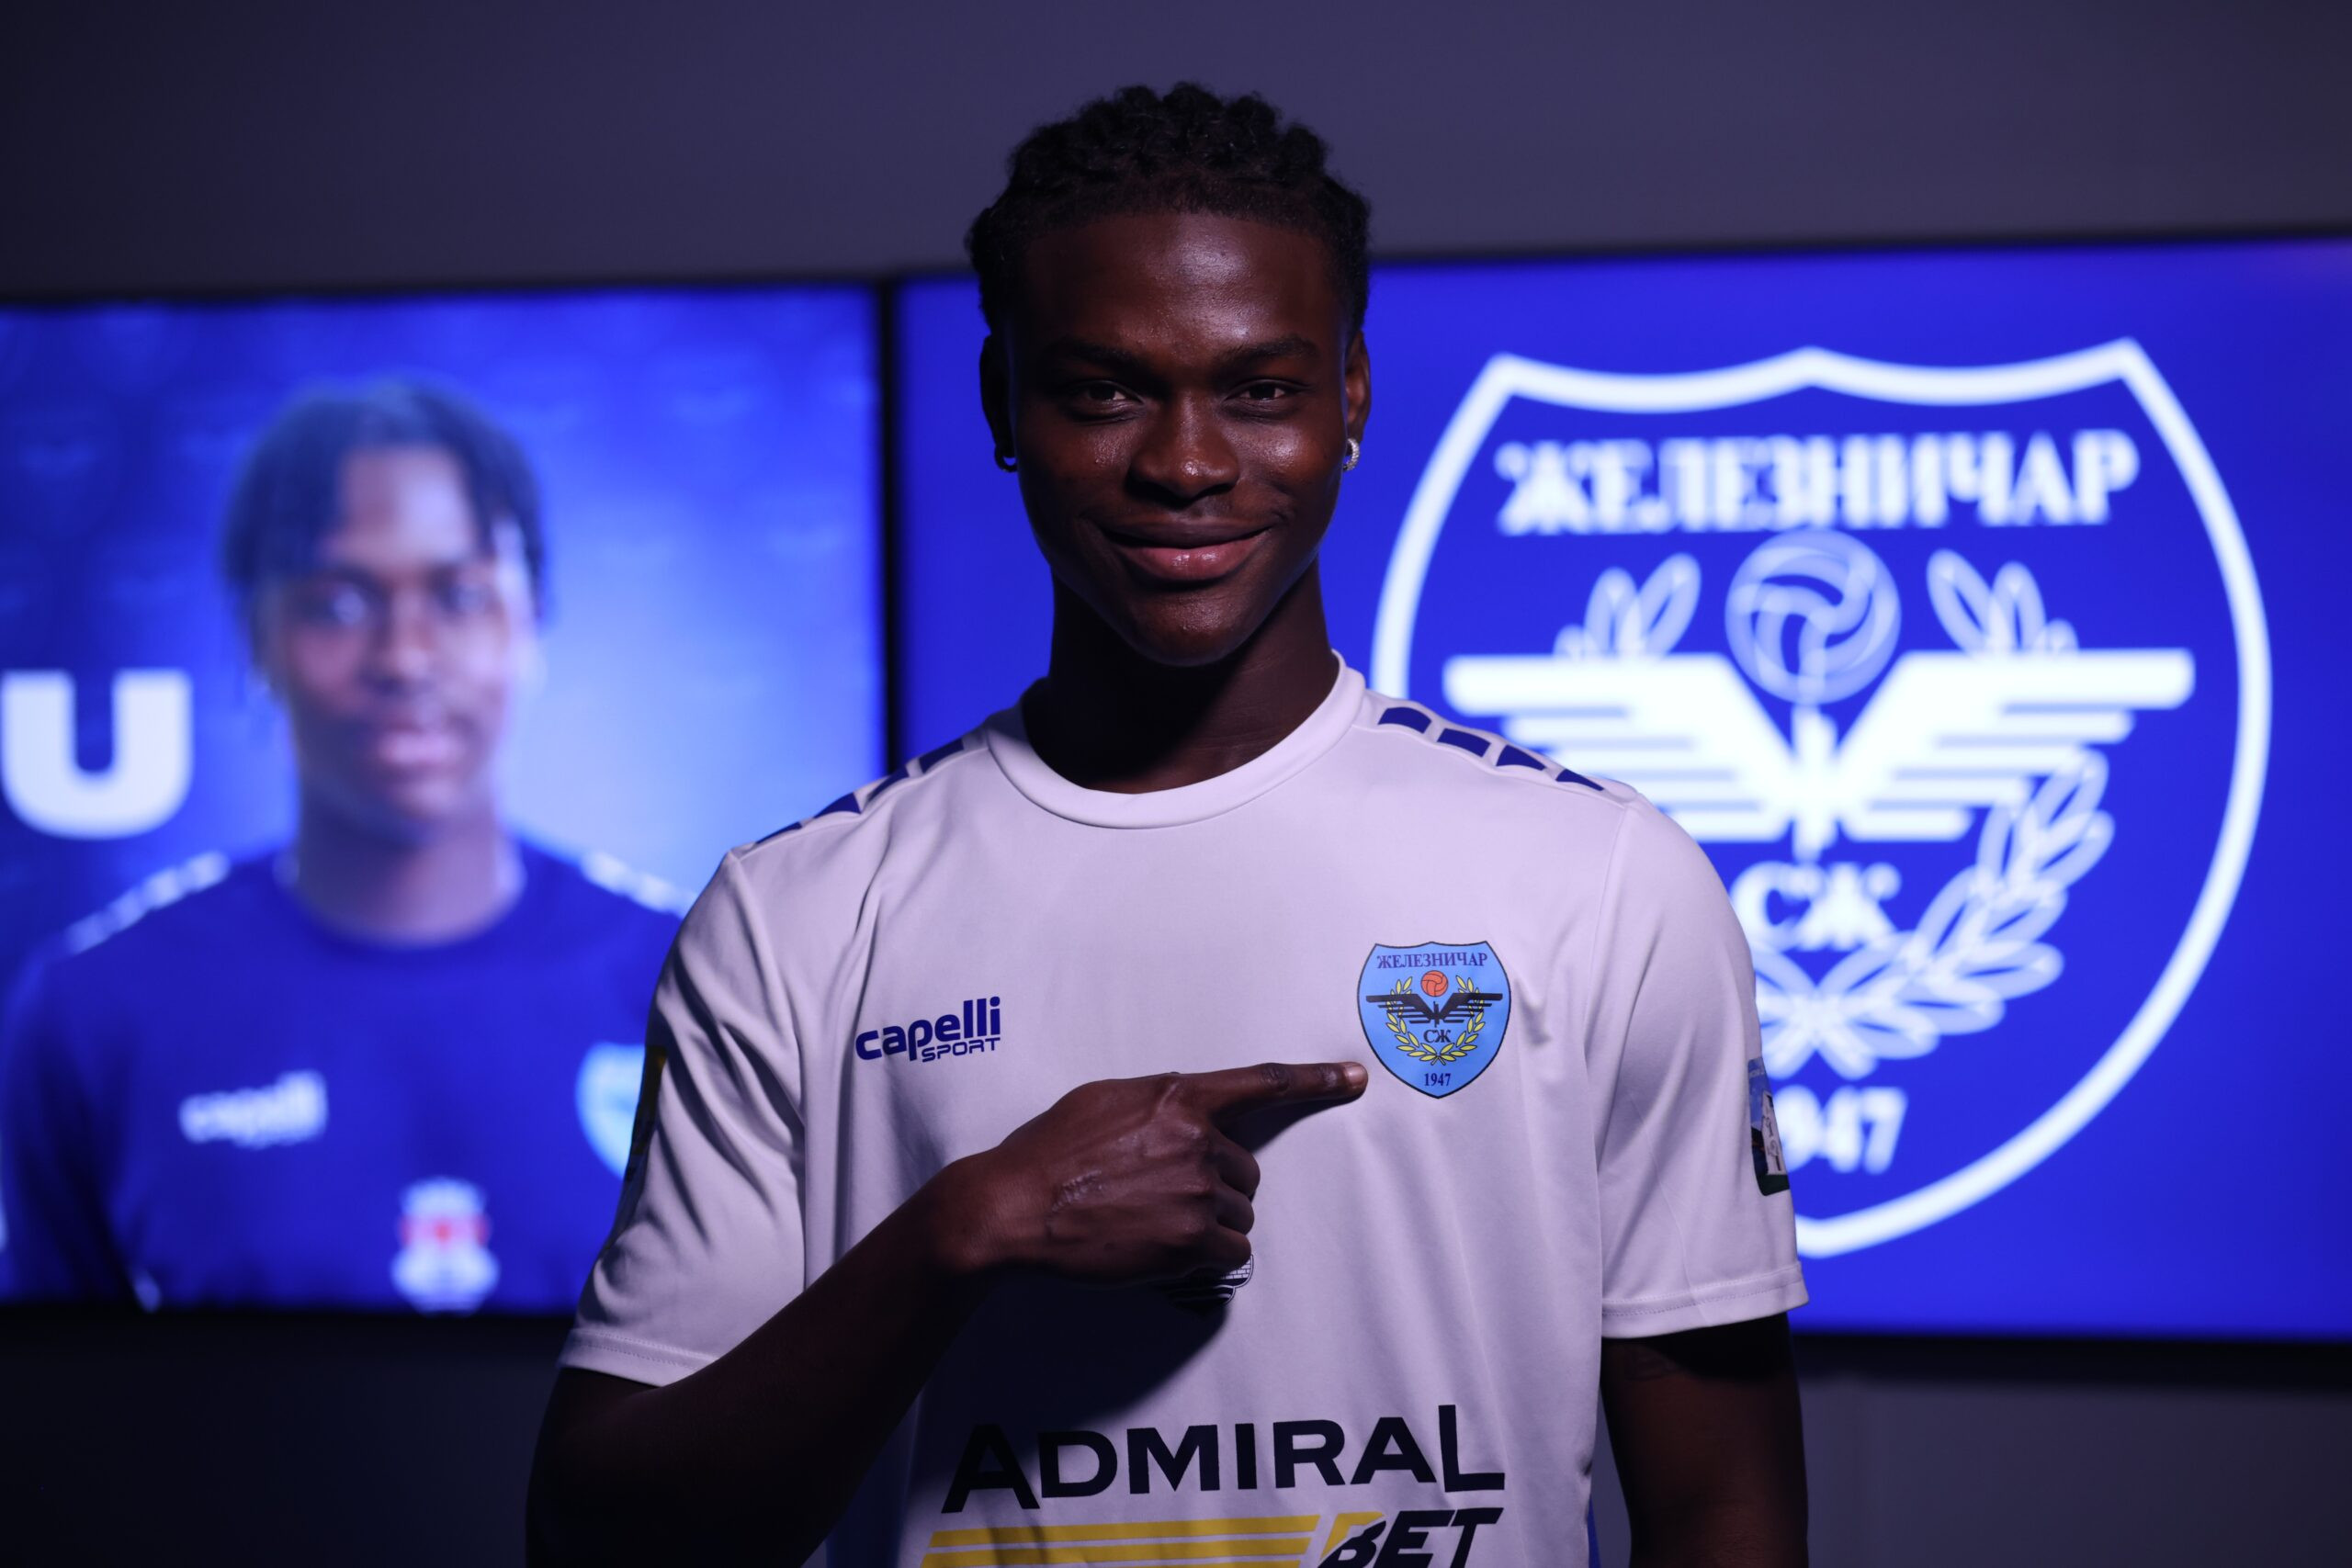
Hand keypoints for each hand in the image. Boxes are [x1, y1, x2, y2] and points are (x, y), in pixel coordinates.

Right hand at [937, 1061, 1367, 1285]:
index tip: (1353, 1078)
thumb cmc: (1046, 1154)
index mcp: (1177, 1097)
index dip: (1314, 1080)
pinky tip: (1164, 1251)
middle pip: (1246, 1170)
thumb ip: (1154, 1102)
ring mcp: (1196, 1190)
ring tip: (1153, 1225)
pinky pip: (1231, 1253)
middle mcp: (1196, 1139)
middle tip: (1163, 1199)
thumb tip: (1179, 1112)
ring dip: (1209, 1225)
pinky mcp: (1191, 1239)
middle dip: (1216, 1187)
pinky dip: (1208, 1258)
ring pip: (1239, 1214)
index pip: (1261, 1083)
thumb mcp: (1102, 1101)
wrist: (1013, 1208)